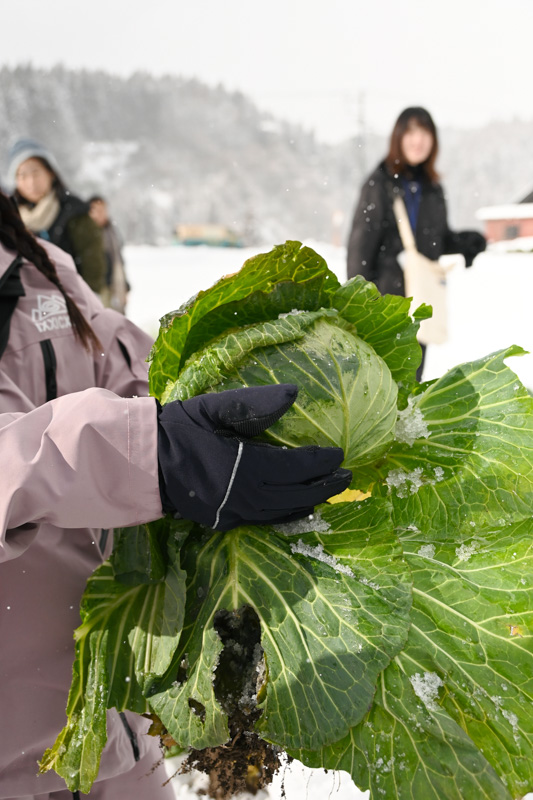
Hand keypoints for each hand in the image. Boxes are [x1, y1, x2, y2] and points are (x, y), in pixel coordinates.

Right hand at [157, 384, 351, 530]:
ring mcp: (234, 513)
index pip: (295, 468)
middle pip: (296, 495)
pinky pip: (266, 521)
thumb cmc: (177, 430)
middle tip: (347, 477)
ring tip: (329, 491)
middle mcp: (244, 496)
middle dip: (325, 486)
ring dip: (310, 501)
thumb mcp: (213, 408)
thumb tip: (294, 393)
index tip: (341, 455)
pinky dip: (287, 514)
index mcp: (244, 468)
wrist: (142, 463)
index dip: (321, 462)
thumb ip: (253, 403)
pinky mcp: (225, 521)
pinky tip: (298, 507)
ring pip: (283, 512)